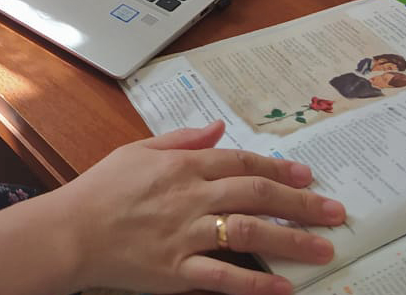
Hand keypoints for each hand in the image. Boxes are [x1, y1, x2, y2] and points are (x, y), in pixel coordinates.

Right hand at [49, 120, 344, 294]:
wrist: (71, 231)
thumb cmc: (102, 189)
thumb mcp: (138, 150)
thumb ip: (181, 139)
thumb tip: (217, 127)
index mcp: (182, 166)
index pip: (240, 162)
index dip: (277, 168)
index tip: (306, 174)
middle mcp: (191, 198)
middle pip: (256, 195)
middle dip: (300, 202)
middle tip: (333, 210)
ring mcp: (186, 236)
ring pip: (249, 233)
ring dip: (291, 240)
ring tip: (324, 247)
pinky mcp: (177, 271)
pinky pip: (224, 278)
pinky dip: (256, 284)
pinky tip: (284, 288)